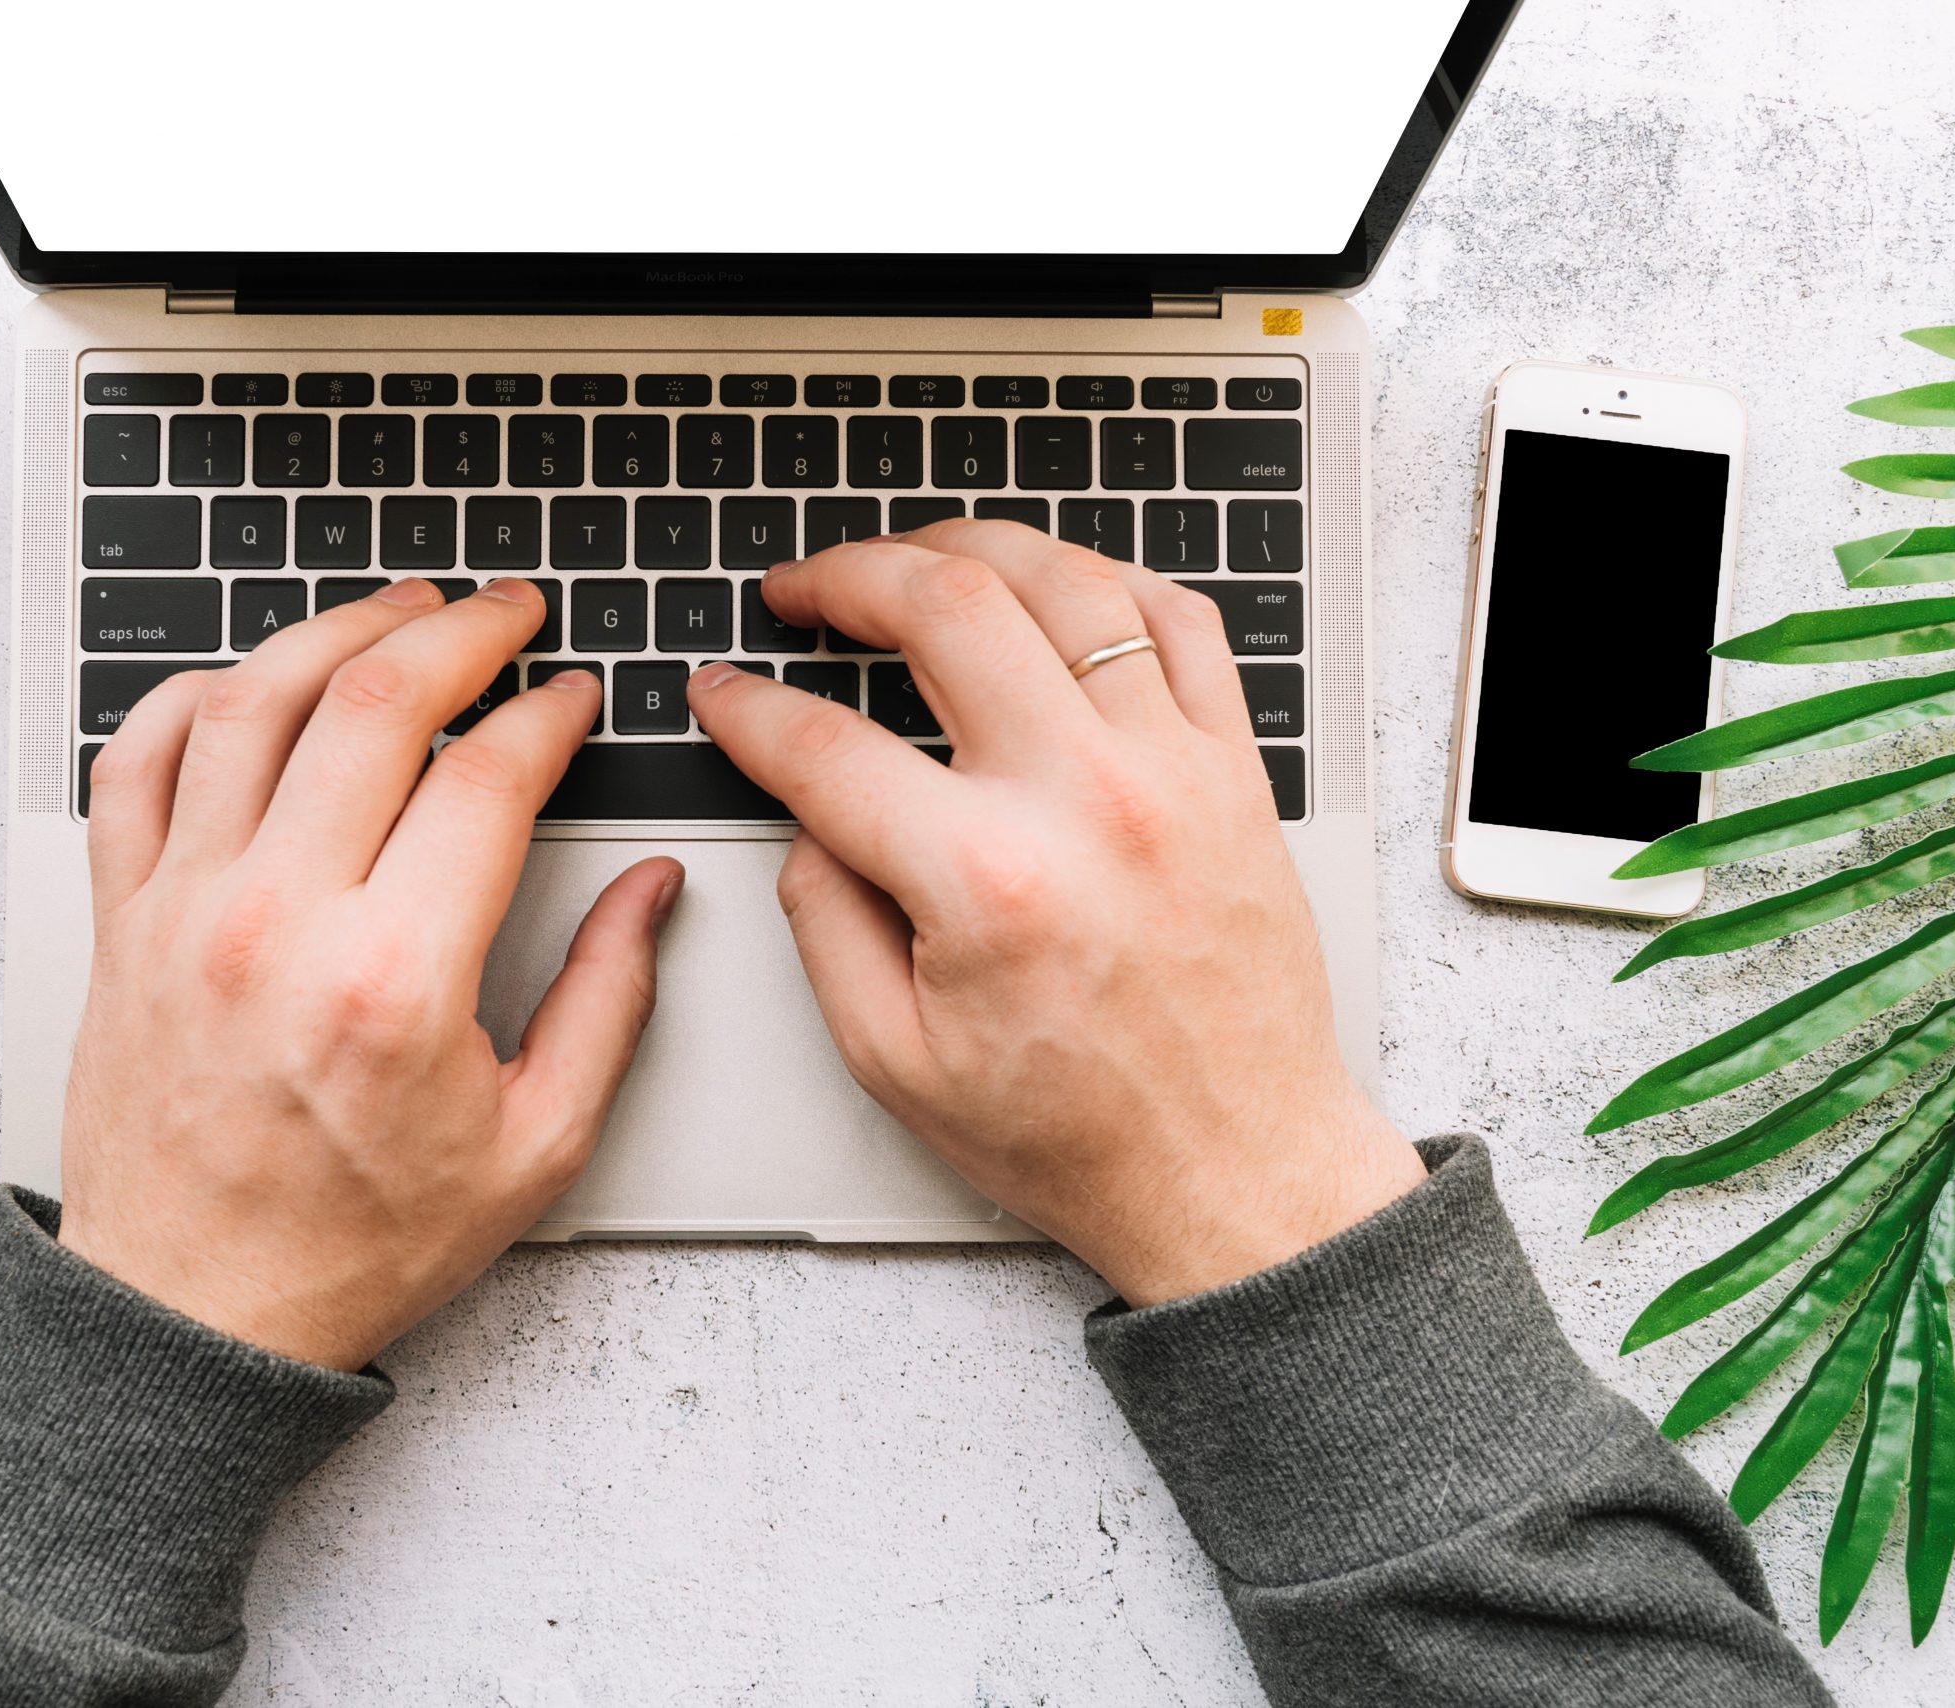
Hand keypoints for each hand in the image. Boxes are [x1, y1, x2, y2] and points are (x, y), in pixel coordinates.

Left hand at [59, 579, 680, 1369]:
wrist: (196, 1313)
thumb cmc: (356, 1241)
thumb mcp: (533, 1147)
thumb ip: (608, 1003)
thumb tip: (651, 893)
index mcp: (396, 980)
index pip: (486, 778)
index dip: (546, 714)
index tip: (572, 699)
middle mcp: (280, 924)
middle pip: (372, 705)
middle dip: (458, 632)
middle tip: (505, 613)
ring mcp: (185, 911)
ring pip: (250, 705)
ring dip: (333, 630)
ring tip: (397, 608)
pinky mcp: (123, 921)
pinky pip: (133, 764)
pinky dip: (187, 697)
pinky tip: (247, 680)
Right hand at [689, 522, 1422, 1305]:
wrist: (1234, 1168)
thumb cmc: (1079, 1131)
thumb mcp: (892, 1060)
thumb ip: (824, 918)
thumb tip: (806, 814)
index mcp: (985, 883)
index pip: (825, 746)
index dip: (747, 707)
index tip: (721, 691)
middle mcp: (1086, 802)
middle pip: (947, 605)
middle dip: (847, 575)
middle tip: (803, 590)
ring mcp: (1172, 773)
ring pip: (1066, 582)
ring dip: (969, 547)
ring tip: (913, 562)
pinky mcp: (1232, 772)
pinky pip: (1179, 622)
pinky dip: (1106, 580)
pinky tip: (1053, 589)